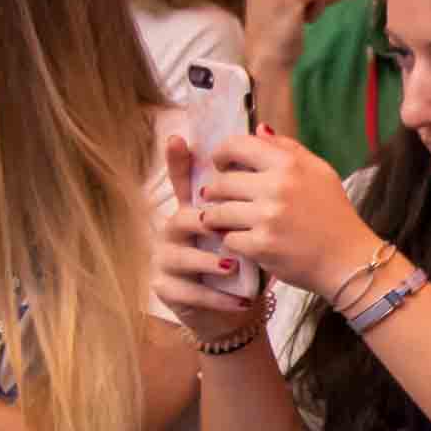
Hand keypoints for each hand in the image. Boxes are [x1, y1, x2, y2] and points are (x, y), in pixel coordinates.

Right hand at [153, 133, 267, 337]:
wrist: (240, 300)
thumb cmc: (249, 256)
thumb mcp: (259, 220)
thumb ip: (259, 181)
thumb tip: (264, 129)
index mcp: (195, 208)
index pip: (183, 181)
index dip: (177, 161)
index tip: (179, 139)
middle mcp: (174, 230)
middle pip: (181, 217)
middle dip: (205, 223)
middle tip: (225, 228)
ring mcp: (166, 259)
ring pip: (181, 256)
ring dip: (209, 263)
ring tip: (234, 267)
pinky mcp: (168, 290)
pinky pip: (189, 293)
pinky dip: (217, 297)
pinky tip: (242, 300)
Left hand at [185, 126, 374, 296]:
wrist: (350, 260)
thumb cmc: (334, 214)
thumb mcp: (320, 173)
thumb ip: (289, 149)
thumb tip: (259, 129)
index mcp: (289, 165)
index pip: (236, 146)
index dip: (221, 154)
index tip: (221, 165)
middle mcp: (277, 187)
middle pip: (221, 183)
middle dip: (215, 192)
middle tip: (223, 199)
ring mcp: (267, 218)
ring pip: (217, 213)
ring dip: (217, 218)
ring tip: (227, 221)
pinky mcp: (261, 246)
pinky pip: (227, 239)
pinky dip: (233, 241)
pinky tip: (245, 240)